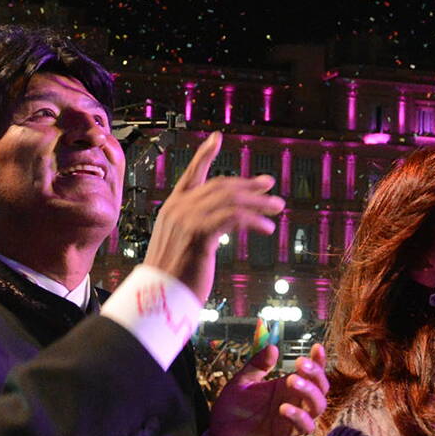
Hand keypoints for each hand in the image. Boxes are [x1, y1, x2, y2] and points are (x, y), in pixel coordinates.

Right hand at [143, 133, 285, 303]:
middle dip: (248, 184)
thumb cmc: (172, 277)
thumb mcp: (182, 245)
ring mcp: (187, 219)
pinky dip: (254, 220)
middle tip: (269, 185)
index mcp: (172, 208)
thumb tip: (219, 224)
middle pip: (220, 186)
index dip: (204, 155)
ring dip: (258, 202)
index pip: (191, 174)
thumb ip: (196, 228)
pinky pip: (233, 218)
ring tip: (277, 207)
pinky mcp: (199, 233)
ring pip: (230, 199)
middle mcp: (178, 208)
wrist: (158, 297)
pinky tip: (266, 228)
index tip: (216, 138)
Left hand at [204, 344, 328, 435]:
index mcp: (285, 388)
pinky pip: (304, 429)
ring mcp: (293, 422)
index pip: (310, 374)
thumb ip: (256, 366)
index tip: (316, 347)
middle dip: (315, 373)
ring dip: (309, 392)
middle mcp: (294, 403)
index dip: (317, 361)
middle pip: (320, 388)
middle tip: (300, 363)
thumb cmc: (232, 412)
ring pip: (317, 407)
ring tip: (292, 380)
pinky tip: (284, 408)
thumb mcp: (242, 383)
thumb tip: (273, 348)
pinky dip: (298, 417)